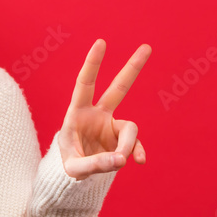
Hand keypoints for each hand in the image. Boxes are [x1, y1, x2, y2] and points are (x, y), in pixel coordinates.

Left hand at [58, 39, 151, 180]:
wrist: (78, 173)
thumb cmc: (70, 165)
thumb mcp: (75, 168)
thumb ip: (95, 165)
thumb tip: (122, 159)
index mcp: (77, 113)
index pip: (84, 84)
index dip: (92, 64)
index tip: (101, 42)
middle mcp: (96, 114)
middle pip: (118, 88)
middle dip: (132, 68)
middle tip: (147, 47)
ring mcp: (111, 125)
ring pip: (131, 128)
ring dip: (127, 145)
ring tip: (118, 162)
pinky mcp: (122, 138)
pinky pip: (135, 143)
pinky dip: (137, 152)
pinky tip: (139, 162)